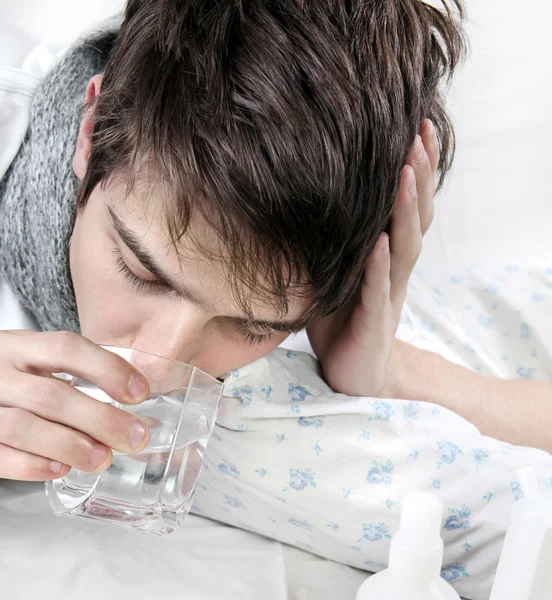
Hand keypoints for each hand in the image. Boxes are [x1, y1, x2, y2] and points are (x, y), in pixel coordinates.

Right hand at [0, 331, 151, 492]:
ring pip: (26, 429)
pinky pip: (1, 459)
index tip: (140, 392)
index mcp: (14, 347)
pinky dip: (36, 466)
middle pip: (51, 395)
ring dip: (73, 445)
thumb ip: (75, 374)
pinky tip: (62, 470)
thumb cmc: (7, 390)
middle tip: (135, 436)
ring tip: (104, 458)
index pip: (66, 348)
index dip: (108, 369)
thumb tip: (135, 397)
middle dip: (101, 418)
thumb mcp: (33, 367)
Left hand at [307, 119, 439, 397]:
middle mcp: (395, 272)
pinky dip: (379, 268)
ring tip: (404, 174)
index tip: (415, 126)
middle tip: (419, 133)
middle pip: (414, 218)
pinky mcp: (373, 323)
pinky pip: (378, 292)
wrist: (353, 373)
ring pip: (405, 249)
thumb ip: (336, 240)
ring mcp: (388, 296)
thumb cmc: (341, 319)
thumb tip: (301, 197)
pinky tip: (379, 244)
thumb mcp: (336, 272)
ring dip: (404, 212)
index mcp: (387, 258)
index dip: (415, 170)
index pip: (406, 207)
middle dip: (418, 176)